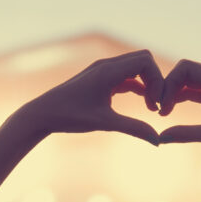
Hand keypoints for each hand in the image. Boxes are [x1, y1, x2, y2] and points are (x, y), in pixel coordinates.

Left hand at [13, 50, 162, 144]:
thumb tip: (157, 141)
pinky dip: (137, 87)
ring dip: (147, 84)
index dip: (157, 80)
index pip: (146, 61)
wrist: (43, 113)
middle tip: (156, 104)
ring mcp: (103, 70)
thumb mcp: (105, 123)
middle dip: (155, 80)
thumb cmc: (70, 116)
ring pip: (135, 68)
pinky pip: (126, 76)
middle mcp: (106, 65)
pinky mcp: (100, 78)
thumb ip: (133, 129)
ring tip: (151, 108)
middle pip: (143, 60)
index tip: (156, 104)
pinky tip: (141, 105)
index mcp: (108, 70)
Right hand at [157, 59, 200, 157]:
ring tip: (163, 113)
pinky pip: (196, 90)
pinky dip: (182, 98)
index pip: (185, 68)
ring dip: (174, 93)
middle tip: (159, 110)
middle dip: (168, 87)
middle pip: (185, 71)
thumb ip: (186, 134)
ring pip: (189, 81)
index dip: (168, 82)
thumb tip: (160, 138)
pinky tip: (172, 112)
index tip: (161, 105)